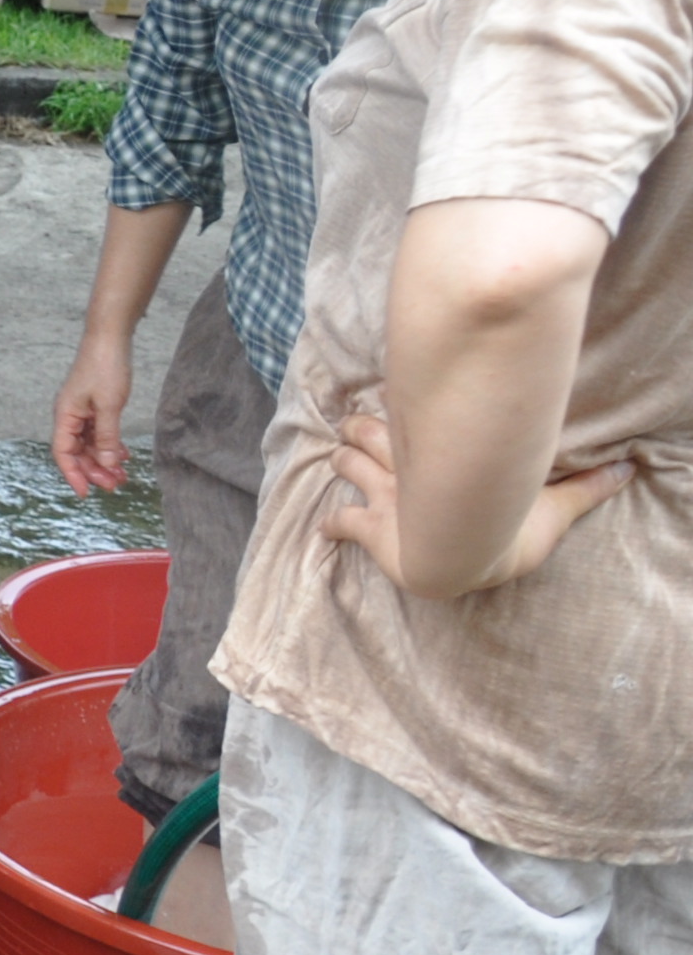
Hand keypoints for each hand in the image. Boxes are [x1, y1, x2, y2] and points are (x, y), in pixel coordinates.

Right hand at [50, 335, 133, 494]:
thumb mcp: (109, 405)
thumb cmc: (105, 366)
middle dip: (94, 470)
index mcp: (65, 415)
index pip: (63, 452)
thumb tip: (105, 462)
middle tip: (115, 485)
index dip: (73, 474)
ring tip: (122, 474)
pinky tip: (123, 455)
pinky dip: (108, 445)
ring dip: (103, 460)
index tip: (86, 493)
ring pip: (88, 444)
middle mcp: (69, 415)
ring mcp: (81, 411)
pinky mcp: (93, 406)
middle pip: (77, 452)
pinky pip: (98, 433)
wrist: (110, 338)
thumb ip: (106, 436)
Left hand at [321, 412, 631, 595]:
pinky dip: (332, 525)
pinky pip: (342, 523)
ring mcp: (385, 497)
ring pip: (350, 465)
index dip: (403, 407)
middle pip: (368, 434)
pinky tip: (325, 528)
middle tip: (352, 424)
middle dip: (359, 428)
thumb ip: (584, 487)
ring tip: (338, 456)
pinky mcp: (372, 531)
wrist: (464, 556)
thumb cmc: (506, 527)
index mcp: (442, 453)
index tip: (390, 399)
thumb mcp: (551, 505)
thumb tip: (628, 470)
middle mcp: (407, 466)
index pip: (413, 417)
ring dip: (343, 460)